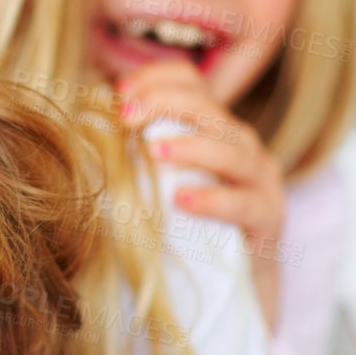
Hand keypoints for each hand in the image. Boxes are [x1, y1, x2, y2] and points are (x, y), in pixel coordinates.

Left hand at [116, 63, 285, 328]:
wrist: (234, 277)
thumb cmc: (188, 222)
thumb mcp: (161, 178)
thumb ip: (137, 150)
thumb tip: (86, 127)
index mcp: (213, 125)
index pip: (191, 81)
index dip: (156, 77)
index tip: (120, 92)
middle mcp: (241, 142)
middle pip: (209, 108)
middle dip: (165, 104)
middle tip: (126, 116)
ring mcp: (260, 177)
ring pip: (231, 149)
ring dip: (189, 146)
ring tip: (153, 151)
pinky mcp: (269, 215)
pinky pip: (244, 202)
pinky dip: (213, 199)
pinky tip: (182, 200)